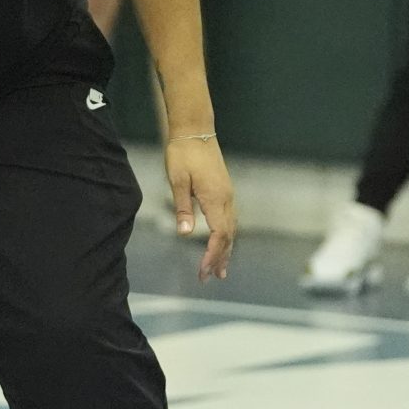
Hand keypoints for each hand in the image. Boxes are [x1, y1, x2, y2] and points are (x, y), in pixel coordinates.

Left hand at [163, 136, 236, 280]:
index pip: (218, 235)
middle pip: (228, 236)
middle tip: (212, 278)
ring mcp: (227, 194)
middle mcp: (226, 199)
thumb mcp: (177, 181)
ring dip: (226, 249)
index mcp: (215, 198)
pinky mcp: (224, 190)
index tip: (203, 272)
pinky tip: (221, 243)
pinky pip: (229, 219)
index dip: (212, 256)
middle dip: (220, 258)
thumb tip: (185, 234)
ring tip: (221, 269)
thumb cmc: (182, 154)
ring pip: (231, 229)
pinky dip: (226, 236)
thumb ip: (182, 208)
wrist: (194, 131)